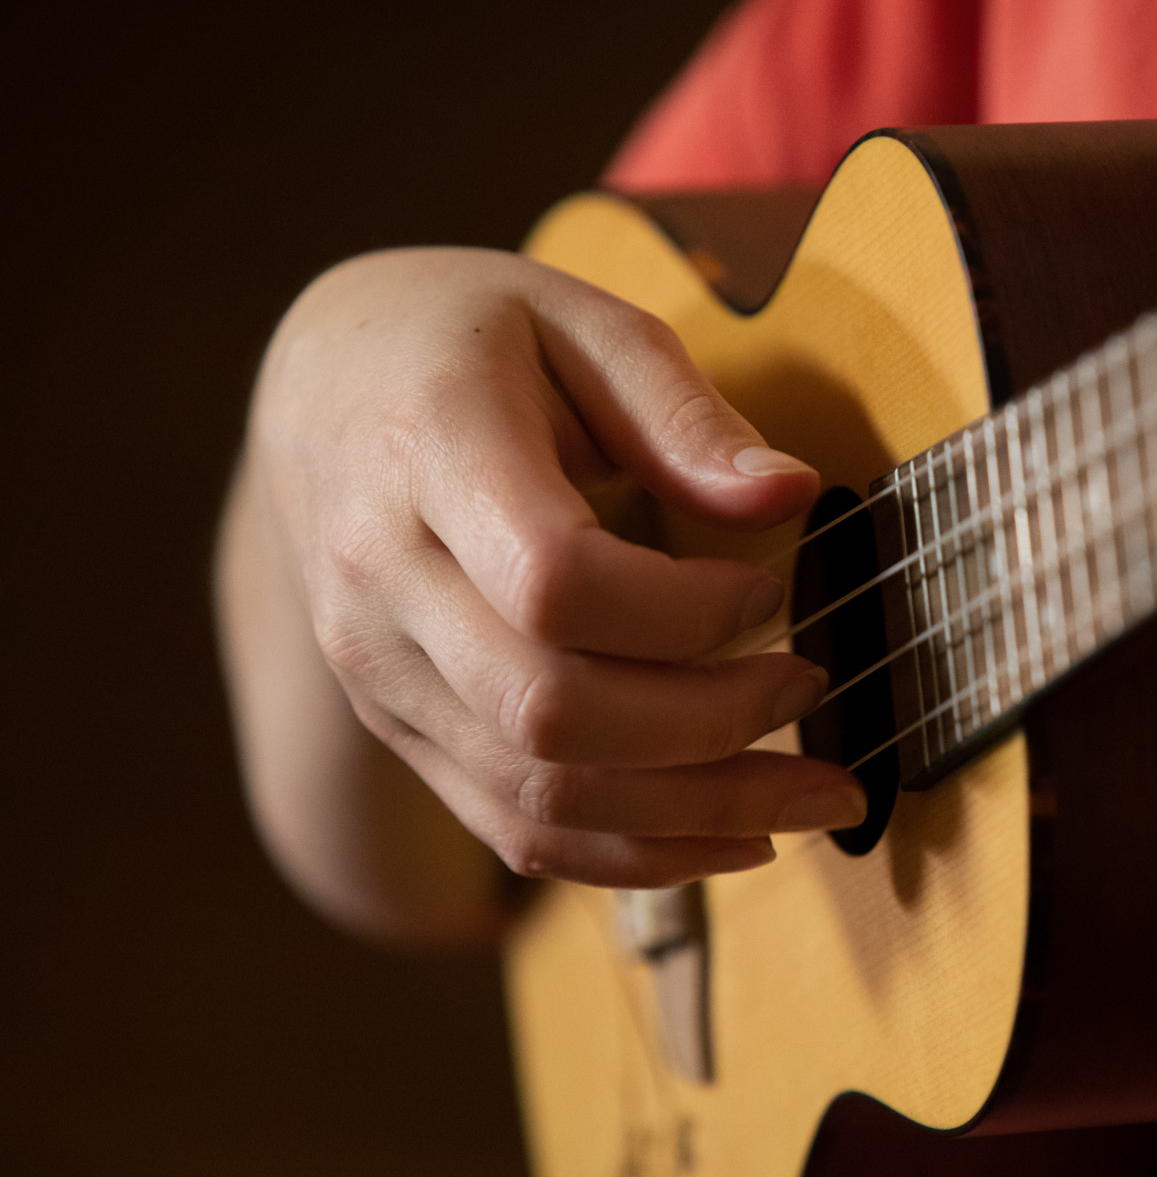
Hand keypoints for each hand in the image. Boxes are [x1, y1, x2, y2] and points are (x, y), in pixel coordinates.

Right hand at [244, 247, 864, 891]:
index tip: (770, 590)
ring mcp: (381, 672)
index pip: (557, 583)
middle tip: (810, 688)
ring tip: (814, 796)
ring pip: (538, 796)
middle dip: (712, 728)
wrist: (322, 392)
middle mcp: (381, 582)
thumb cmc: (472, 342)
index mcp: (427, 454)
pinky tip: (732, 838)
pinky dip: (634, 854)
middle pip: (552, 711)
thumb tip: (790, 492)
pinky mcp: (401, 728)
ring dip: (696, 816)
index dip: (685, 613)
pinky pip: (515, 829)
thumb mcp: (581, 323)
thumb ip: (682, 412)